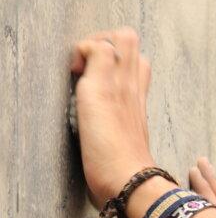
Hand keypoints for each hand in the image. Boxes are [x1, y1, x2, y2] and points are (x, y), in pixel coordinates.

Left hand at [70, 28, 154, 208]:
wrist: (130, 180)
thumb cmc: (125, 171)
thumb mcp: (127, 148)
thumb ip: (122, 134)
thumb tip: (119, 144)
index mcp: (138, 101)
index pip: (139, 63)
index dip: (117, 59)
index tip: (100, 78)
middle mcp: (133, 89)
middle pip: (131, 42)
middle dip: (106, 43)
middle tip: (89, 67)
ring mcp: (121, 86)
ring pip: (121, 38)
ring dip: (96, 45)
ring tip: (83, 71)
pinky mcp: (102, 88)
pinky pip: (96, 48)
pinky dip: (81, 52)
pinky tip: (75, 74)